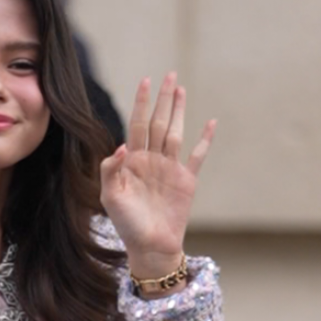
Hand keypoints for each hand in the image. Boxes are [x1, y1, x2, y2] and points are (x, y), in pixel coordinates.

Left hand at [99, 72, 214, 278]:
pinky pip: (198, 156)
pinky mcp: (187, 180)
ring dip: (179, 111)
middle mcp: (152, 160)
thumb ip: (111, 170)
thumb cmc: (127, 225)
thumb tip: (122, 146)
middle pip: (158, 122)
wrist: (150, 246)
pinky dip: (205, 139)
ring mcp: (170, 168)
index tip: (144, 81)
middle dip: (163, 99)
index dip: (140, 102)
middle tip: (168, 74)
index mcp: (132, 161)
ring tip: (181, 89)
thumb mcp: (110, 197)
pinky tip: (210, 122)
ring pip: (175, 132)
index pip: (136, 124)